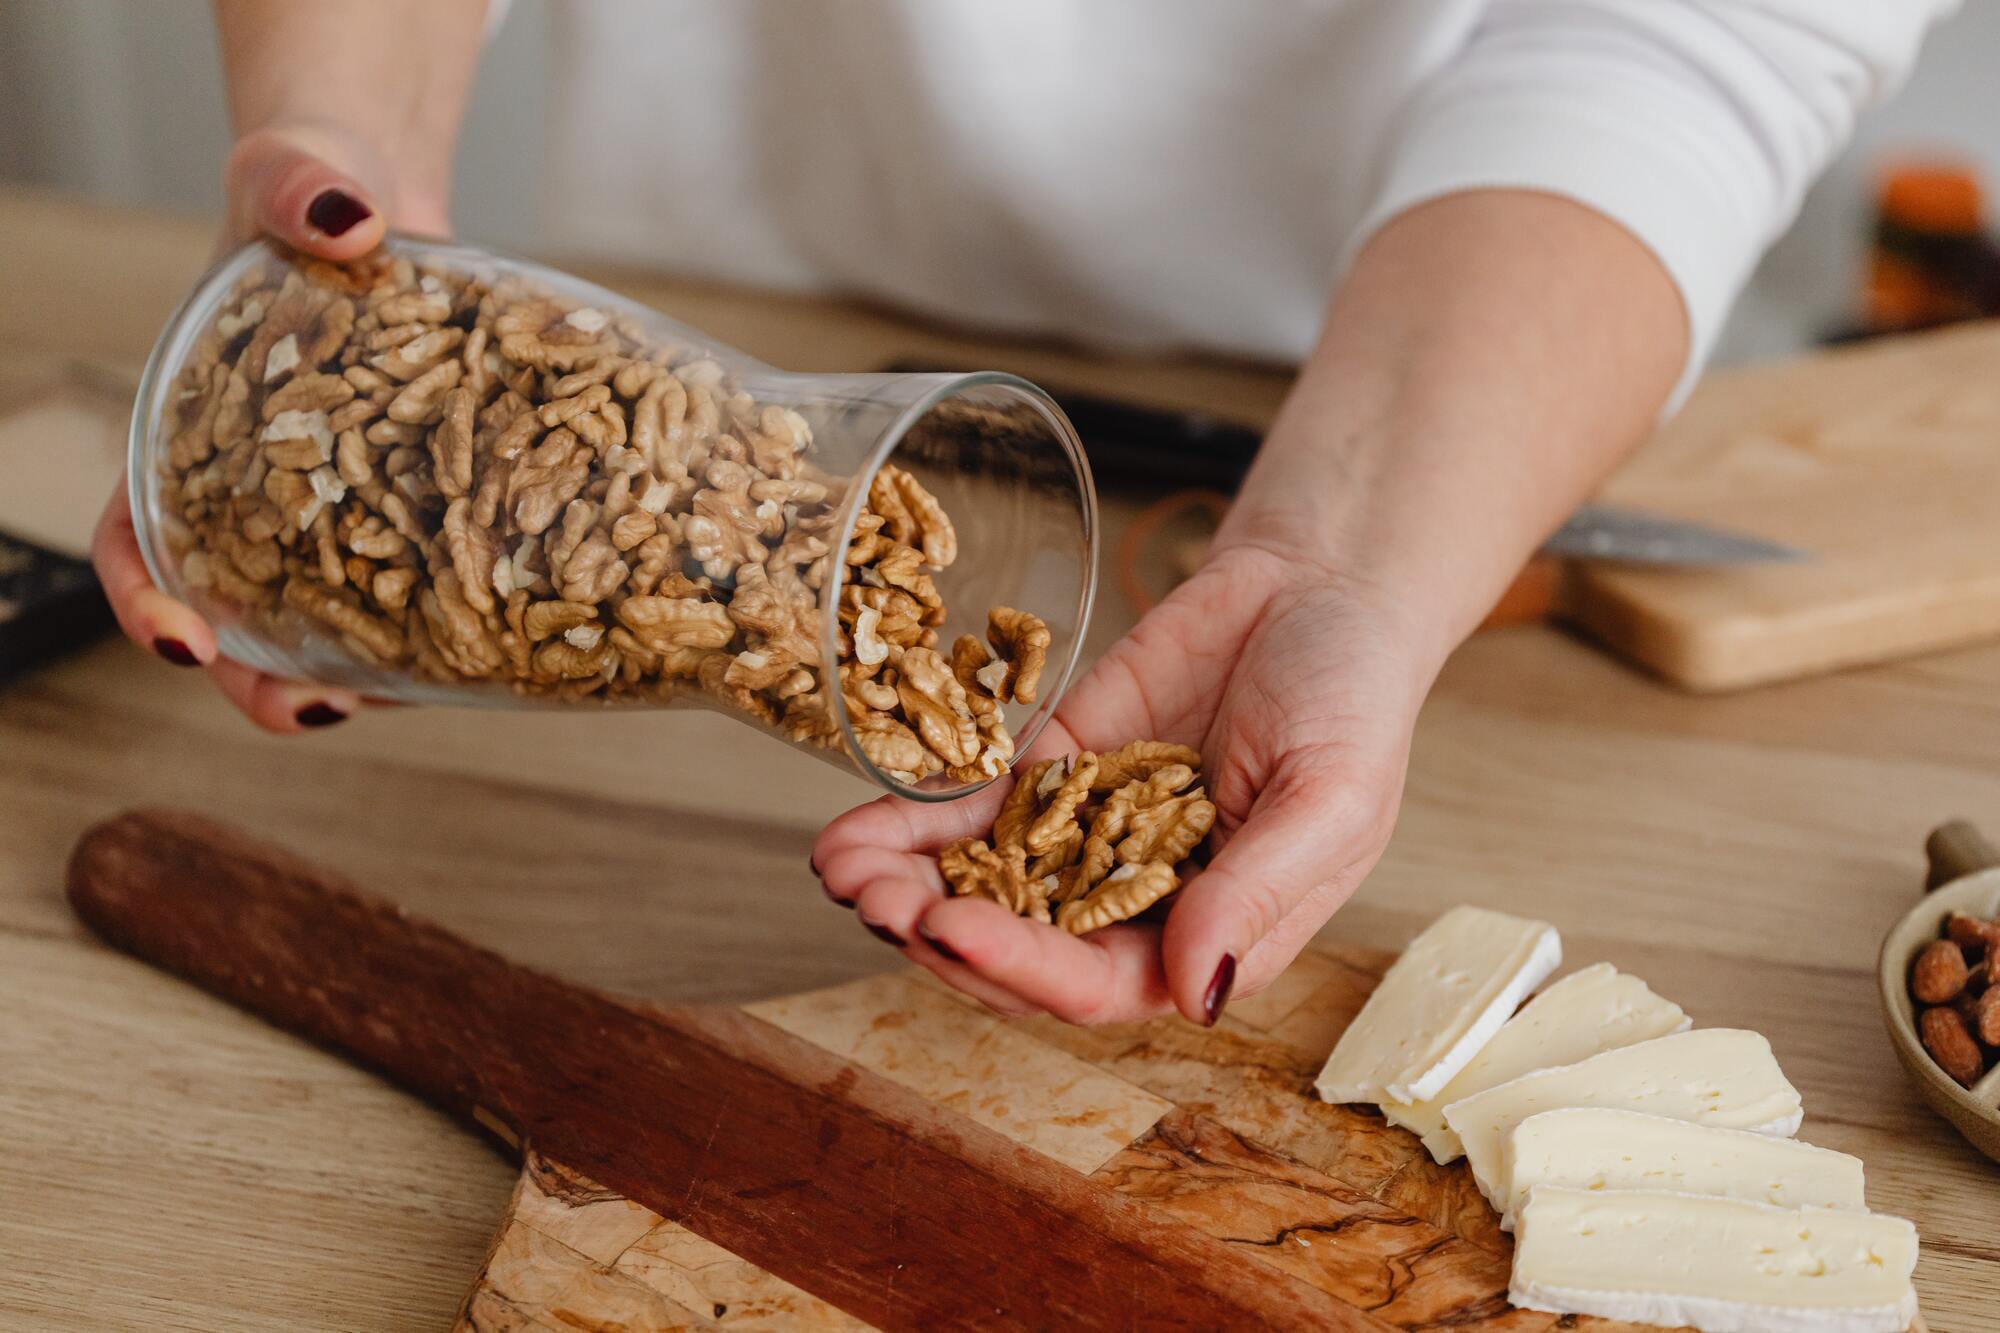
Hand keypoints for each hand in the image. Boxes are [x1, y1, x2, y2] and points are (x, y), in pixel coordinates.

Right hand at [91, 125, 442, 730]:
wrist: (384, 203)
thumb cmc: (312, 188)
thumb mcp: (290, 169)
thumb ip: (295, 178)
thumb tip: (344, 212)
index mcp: (189, 429)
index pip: (138, 534)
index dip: (147, 597)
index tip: (180, 638)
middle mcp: (258, 484)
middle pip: (237, 609)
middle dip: (259, 678)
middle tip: (306, 711)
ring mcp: (340, 502)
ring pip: (331, 616)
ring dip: (355, 673)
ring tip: (398, 702)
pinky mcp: (416, 499)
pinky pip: (420, 574)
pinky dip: (440, 616)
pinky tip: (491, 640)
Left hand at [812, 540, 1431, 1025]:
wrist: (1316, 589)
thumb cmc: (1353, 701)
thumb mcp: (1329, 798)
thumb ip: (1257, 894)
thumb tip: (1192, 993)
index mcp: (1210, 937)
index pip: (1100, 984)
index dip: (1020, 968)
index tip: (949, 927)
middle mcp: (1134, 906)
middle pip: (1018, 950)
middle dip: (937, 933)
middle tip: (870, 899)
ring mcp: (1082, 840)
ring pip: (981, 888)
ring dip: (906, 888)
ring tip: (837, 869)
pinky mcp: (1049, 773)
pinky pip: (973, 813)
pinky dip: (910, 827)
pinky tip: (849, 833)